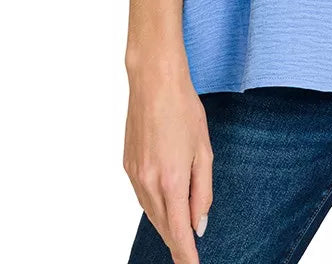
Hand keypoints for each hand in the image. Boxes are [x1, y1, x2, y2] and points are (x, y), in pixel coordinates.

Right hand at [123, 60, 212, 262]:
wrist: (154, 83)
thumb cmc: (184, 110)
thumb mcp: (204, 150)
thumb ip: (202, 191)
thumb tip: (199, 224)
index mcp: (171, 180)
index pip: (178, 231)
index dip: (185, 254)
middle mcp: (149, 182)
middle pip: (163, 226)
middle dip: (176, 243)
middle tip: (188, 254)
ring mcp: (135, 175)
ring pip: (151, 213)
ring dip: (165, 225)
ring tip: (180, 233)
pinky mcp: (127, 166)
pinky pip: (142, 196)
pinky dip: (154, 206)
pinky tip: (164, 203)